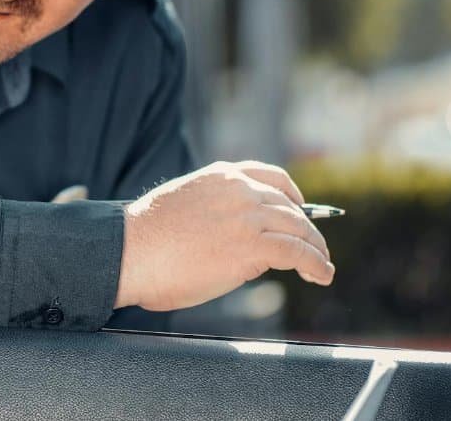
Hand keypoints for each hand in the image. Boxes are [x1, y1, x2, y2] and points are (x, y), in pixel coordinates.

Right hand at [114, 160, 334, 310]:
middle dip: (307, 228)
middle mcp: (239, 190)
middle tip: (315, 247)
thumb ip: (214, 211)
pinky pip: (298, 253)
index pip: (271, 177)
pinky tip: (321, 275)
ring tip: (322, 265)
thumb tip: (235, 238)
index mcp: (220, 176)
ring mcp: (247, 216)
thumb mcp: (185, 206)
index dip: (292, 195)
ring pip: (299, 229)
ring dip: (316, 249)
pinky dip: (316, 264)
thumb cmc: (145, 238)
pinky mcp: (252, 246)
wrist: (129, 251)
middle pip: (290, 207)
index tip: (300, 208)